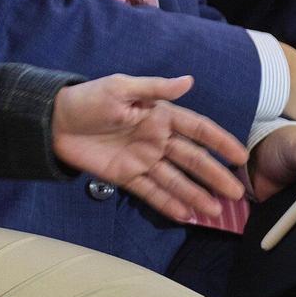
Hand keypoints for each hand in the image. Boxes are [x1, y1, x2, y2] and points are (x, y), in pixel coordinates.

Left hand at [51, 73, 250, 223]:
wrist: (54, 121)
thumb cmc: (89, 99)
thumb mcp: (121, 88)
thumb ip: (155, 88)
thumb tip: (189, 81)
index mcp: (159, 115)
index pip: (197, 129)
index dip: (219, 142)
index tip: (241, 157)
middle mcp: (156, 139)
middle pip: (191, 160)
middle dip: (214, 176)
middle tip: (236, 194)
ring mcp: (142, 160)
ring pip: (175, 180)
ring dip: (195, 195)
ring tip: (214, 212)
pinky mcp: (126, 176)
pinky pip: (151, 191)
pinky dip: (167, 203)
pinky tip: (185, 215)